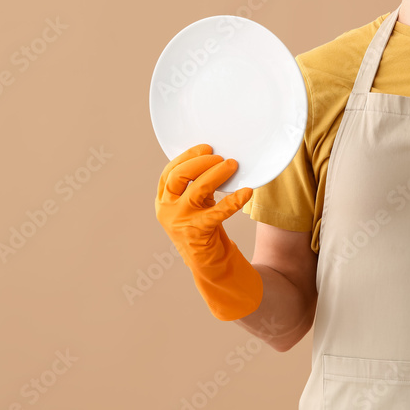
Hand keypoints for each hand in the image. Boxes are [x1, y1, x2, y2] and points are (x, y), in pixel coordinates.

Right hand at [156, 144, 252, 265]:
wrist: (207, 262)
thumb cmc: (202, 227)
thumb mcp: (194, 203)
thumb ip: (197, 185)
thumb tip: (217, 159)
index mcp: (163, 200)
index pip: (169, 172)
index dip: (187, 156)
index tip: (206, 147)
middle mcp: (167, 209)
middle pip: (179, 176)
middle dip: (201, 162)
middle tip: (220, 157)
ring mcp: (180, 221)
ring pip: (197, 189)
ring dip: (217, 174)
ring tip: (232, 165)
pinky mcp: (198, 231)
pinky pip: (218, 212)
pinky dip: (234, 200)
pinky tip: (246, 192)